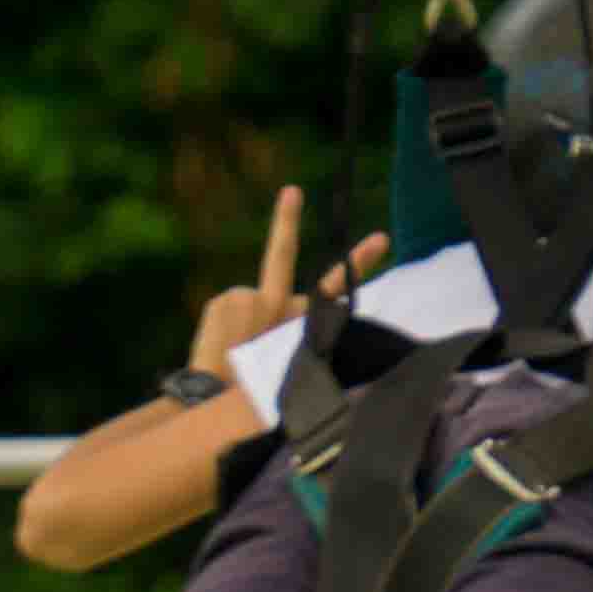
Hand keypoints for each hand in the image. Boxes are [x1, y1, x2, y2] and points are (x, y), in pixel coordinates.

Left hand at [187, 187, 387, 377]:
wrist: (212, 400)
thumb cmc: (254, 390)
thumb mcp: (284, 362)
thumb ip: (288, 332)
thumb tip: (270, 312)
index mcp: (296, 320)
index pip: (331, 287)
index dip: (357, 263)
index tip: (379, 237)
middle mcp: (272, 301)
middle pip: (283, 256)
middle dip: (287, 220)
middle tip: (292, 191)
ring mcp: (244, 295)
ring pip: (251, 300)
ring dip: (244, 323)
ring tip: (237, 353)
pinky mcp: (221, 297)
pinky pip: (229, 306)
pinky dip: (226, 322)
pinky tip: (223, 345)